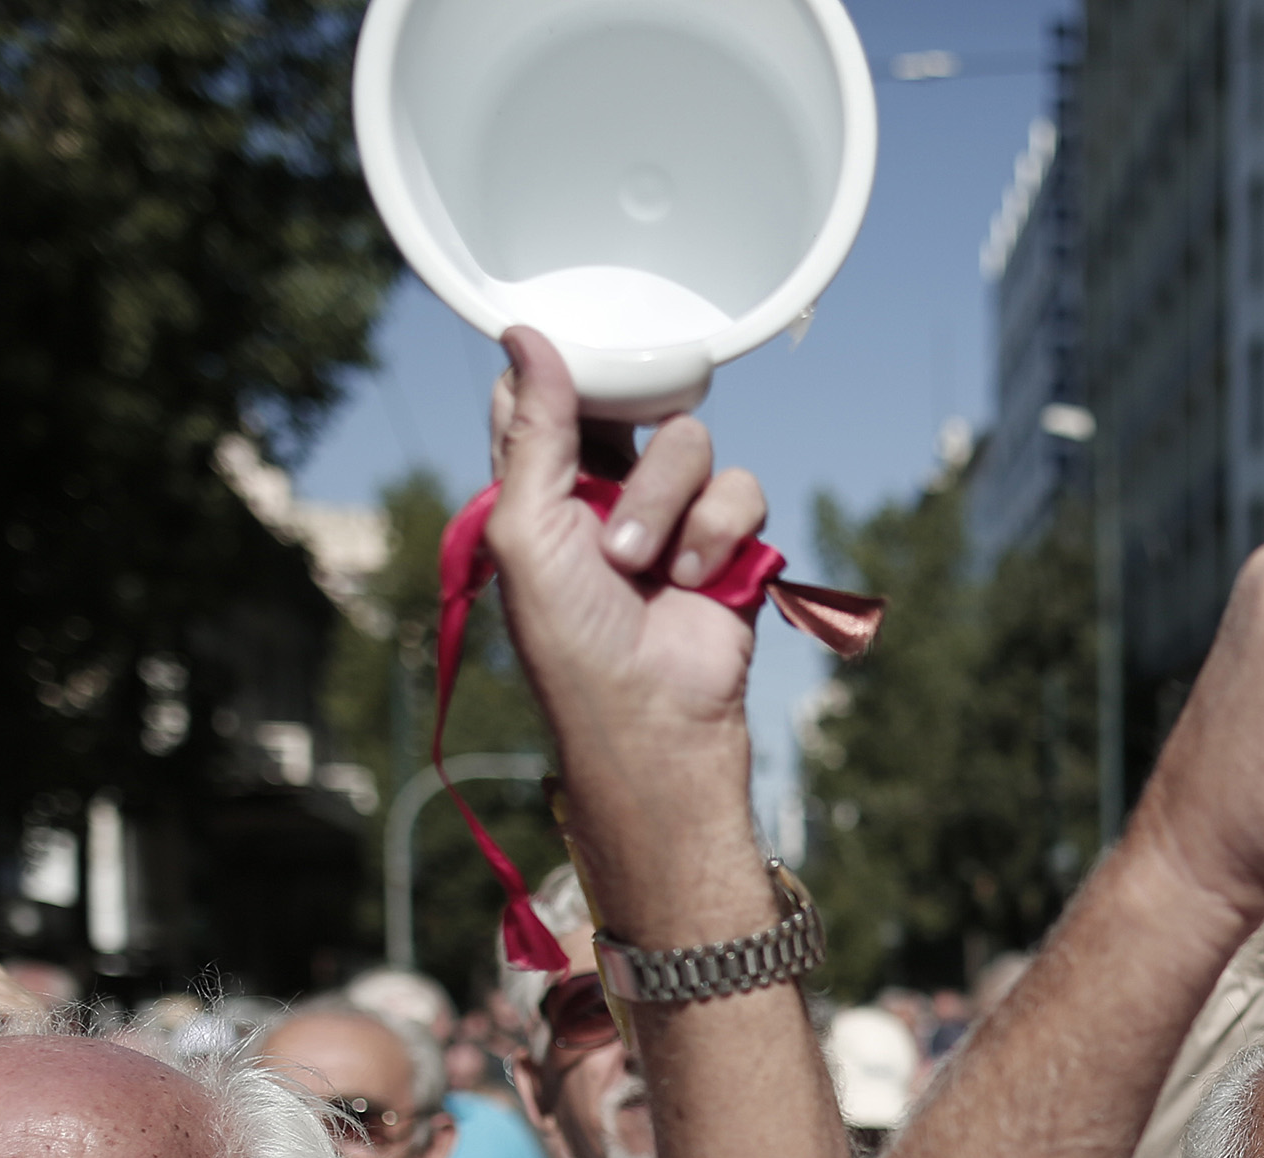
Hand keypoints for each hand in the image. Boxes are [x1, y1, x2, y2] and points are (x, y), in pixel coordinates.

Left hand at [486, 328, 767, 900]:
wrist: (655, 718)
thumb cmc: (572, 641)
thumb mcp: (527, 529)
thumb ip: (533, 431)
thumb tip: (523, 334)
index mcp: (543, 487)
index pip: (545, 397)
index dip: (559, 376)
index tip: (573, 373)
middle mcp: (608, 492)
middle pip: (629, 403)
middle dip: (627, 448)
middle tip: (614, 483)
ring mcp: (674, 513)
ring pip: (689, 441)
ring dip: (668, 503)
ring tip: (647, 569)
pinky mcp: (731, 539)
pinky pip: (740, 486)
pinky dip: (719, 532)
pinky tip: (697, 580)